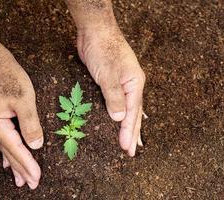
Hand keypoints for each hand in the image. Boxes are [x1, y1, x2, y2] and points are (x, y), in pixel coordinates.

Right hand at [0, 49, 42, 188]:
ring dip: (14, 164)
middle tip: (30, 184)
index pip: (17, 149)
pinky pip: (3, 140)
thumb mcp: (24, 99)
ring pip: (6, 148)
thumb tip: (36, 145)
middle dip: (21, 169)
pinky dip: (8, 152)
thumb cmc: (8, 76)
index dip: (28, 164)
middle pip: (9, 152)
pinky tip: (7, 161)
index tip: (36, 178)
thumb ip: (30, 124)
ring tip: (19, 179)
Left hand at [77, 26, 144, 156]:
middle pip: (134, 114)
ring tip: (129, 141)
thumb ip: (114, 97)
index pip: (132, 113)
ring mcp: (121, 84)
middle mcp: (130, 86)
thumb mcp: (109, 74)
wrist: (94, 31)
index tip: (126, 148)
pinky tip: (116, 119)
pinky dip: (117, 113)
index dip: (129, 132)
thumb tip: (118, 119)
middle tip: (132, 151)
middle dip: (132, 133)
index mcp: (135, 84)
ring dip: (127, 126)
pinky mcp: (108, 82)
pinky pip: (115, 102)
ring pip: (126, 109)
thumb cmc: (103, 49)